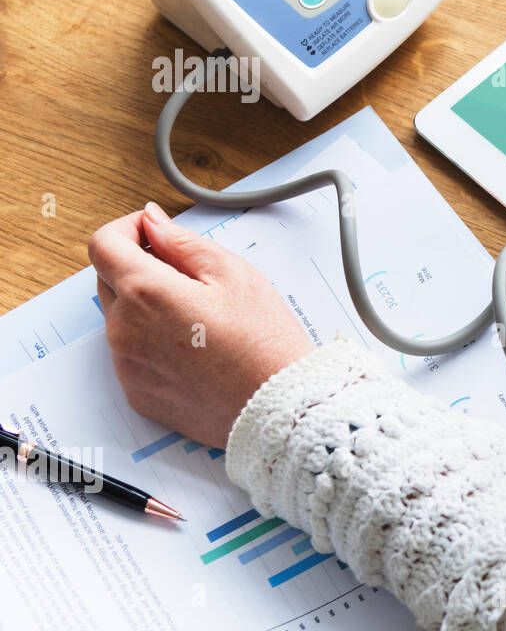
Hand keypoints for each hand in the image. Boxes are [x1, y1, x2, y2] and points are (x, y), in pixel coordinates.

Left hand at [89, 202, 314, 447]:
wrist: (277, 407)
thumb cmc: (264, 342)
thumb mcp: (232, 273)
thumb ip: (181, 241)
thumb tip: (152, 223)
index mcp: (146, 292)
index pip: (104, 244)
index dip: (128, 229)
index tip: (152, 233)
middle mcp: (124, 329)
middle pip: (109, 279)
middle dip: (139, 267)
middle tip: (189, 276)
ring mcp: (126, 365)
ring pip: (120, 318)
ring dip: (146, 307)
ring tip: (199, 319)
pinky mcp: (136, 392)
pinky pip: (131, 355)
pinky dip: (152, 343)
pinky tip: (195, 348)